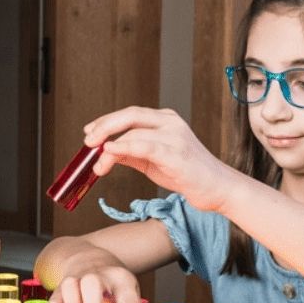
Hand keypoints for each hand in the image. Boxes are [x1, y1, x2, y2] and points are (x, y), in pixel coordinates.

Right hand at [47, 251, 147, 302]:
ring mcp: (76, 279)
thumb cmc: (112, 281)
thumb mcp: (128, 291)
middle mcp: (96, 276)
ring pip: (70, 286)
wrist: (86, 257)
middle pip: (91, 284)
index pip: (127, 298)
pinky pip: (54, 299)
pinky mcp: (59, 288)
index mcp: (119, 279)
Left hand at [83, 107, 235, 211]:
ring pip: (134, 132)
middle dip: (104, 127)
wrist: (216, 188)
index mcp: (164, 120)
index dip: (106, 121)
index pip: (130, 114)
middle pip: (130, 115)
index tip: (89, 133)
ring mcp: (175, 136)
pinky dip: (124, 147)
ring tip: (97, 166)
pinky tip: (110, 153)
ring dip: (109, 147)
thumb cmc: (186, 174)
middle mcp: (170, 123)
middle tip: (87, 142)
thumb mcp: (151, 161)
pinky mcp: (176, 154)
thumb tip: (105, 152)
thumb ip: (130, 153)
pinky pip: (144, 146)